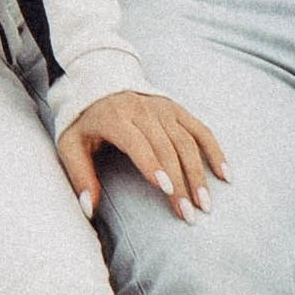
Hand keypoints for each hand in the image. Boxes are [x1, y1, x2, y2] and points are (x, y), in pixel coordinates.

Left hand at [58, 90, 228, 224]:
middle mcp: (143, 111)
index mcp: (115, 118)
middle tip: (188, 213)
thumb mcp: (70, 144)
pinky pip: (200, 130)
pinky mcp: (177, 109)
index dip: (153, 165)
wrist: (100, 80)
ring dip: (198, 174)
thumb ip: (80, 176)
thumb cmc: (84, 121)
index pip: (138, 142)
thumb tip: (89, 209)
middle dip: (180, 182)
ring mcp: (163, 109)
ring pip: (187, 142)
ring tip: (205, 204)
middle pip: (167, 148)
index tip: (167, 189)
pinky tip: (225, 175)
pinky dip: (214, 152)